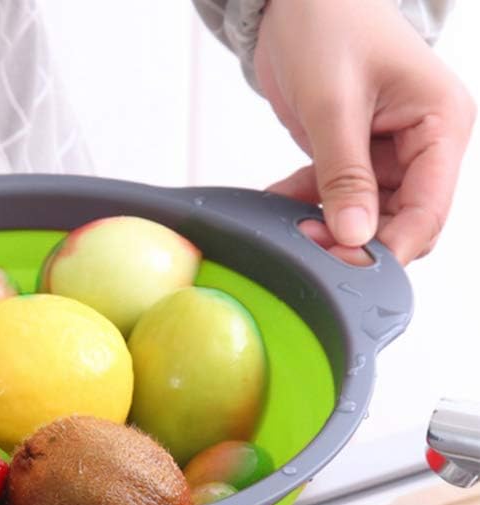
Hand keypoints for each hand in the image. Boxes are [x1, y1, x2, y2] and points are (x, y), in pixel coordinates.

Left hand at [254, 0, 475, 263]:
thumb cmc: (329, 24)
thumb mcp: (334, 104)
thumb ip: (344, 174)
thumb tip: (353, 235)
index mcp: (441, 124)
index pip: (429, 211)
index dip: (389, 247)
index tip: (344, 266)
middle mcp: (424, 144)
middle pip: (400, 223)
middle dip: (355, 243)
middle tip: (306, 246)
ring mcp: (390, 154)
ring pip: (366, 218)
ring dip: (327, 228)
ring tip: (287, 227)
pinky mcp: (356, 157)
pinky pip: (337, 200)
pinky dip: (307, 207)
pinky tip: (276, 203)